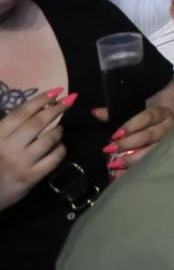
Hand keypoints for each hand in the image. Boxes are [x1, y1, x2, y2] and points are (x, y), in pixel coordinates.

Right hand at [0, 88, 70, 209]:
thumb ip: (7, 128)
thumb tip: (34, 108)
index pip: (22, 112)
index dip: (40, 100)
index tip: (56, 91)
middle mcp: (8, 147)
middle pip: (37, 123)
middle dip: (56, 109)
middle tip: (68, 101)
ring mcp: (20, 162)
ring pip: (48, 140)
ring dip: (58, 131)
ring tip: (60, 128)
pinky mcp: (30, 177)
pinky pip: (53, 159)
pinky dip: (60, 150)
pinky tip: (60, 147)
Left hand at [94, 103, 173, 178]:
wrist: (170, 128)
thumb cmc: (151, 121)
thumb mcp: (138, 112)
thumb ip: (117, 113)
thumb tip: (96, 112)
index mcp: (162, 113)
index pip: (148, 117)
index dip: (131, 125)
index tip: (115, 135)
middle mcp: (170, 127)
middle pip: (149, 135)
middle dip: (128, 143)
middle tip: (110, 150)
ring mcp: (172, 142)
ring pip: (153, 151)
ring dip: (133, 158)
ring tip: (116, 165)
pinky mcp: (170, 156)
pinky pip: (153, 163)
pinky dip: (138, 169)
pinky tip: (124, 174)